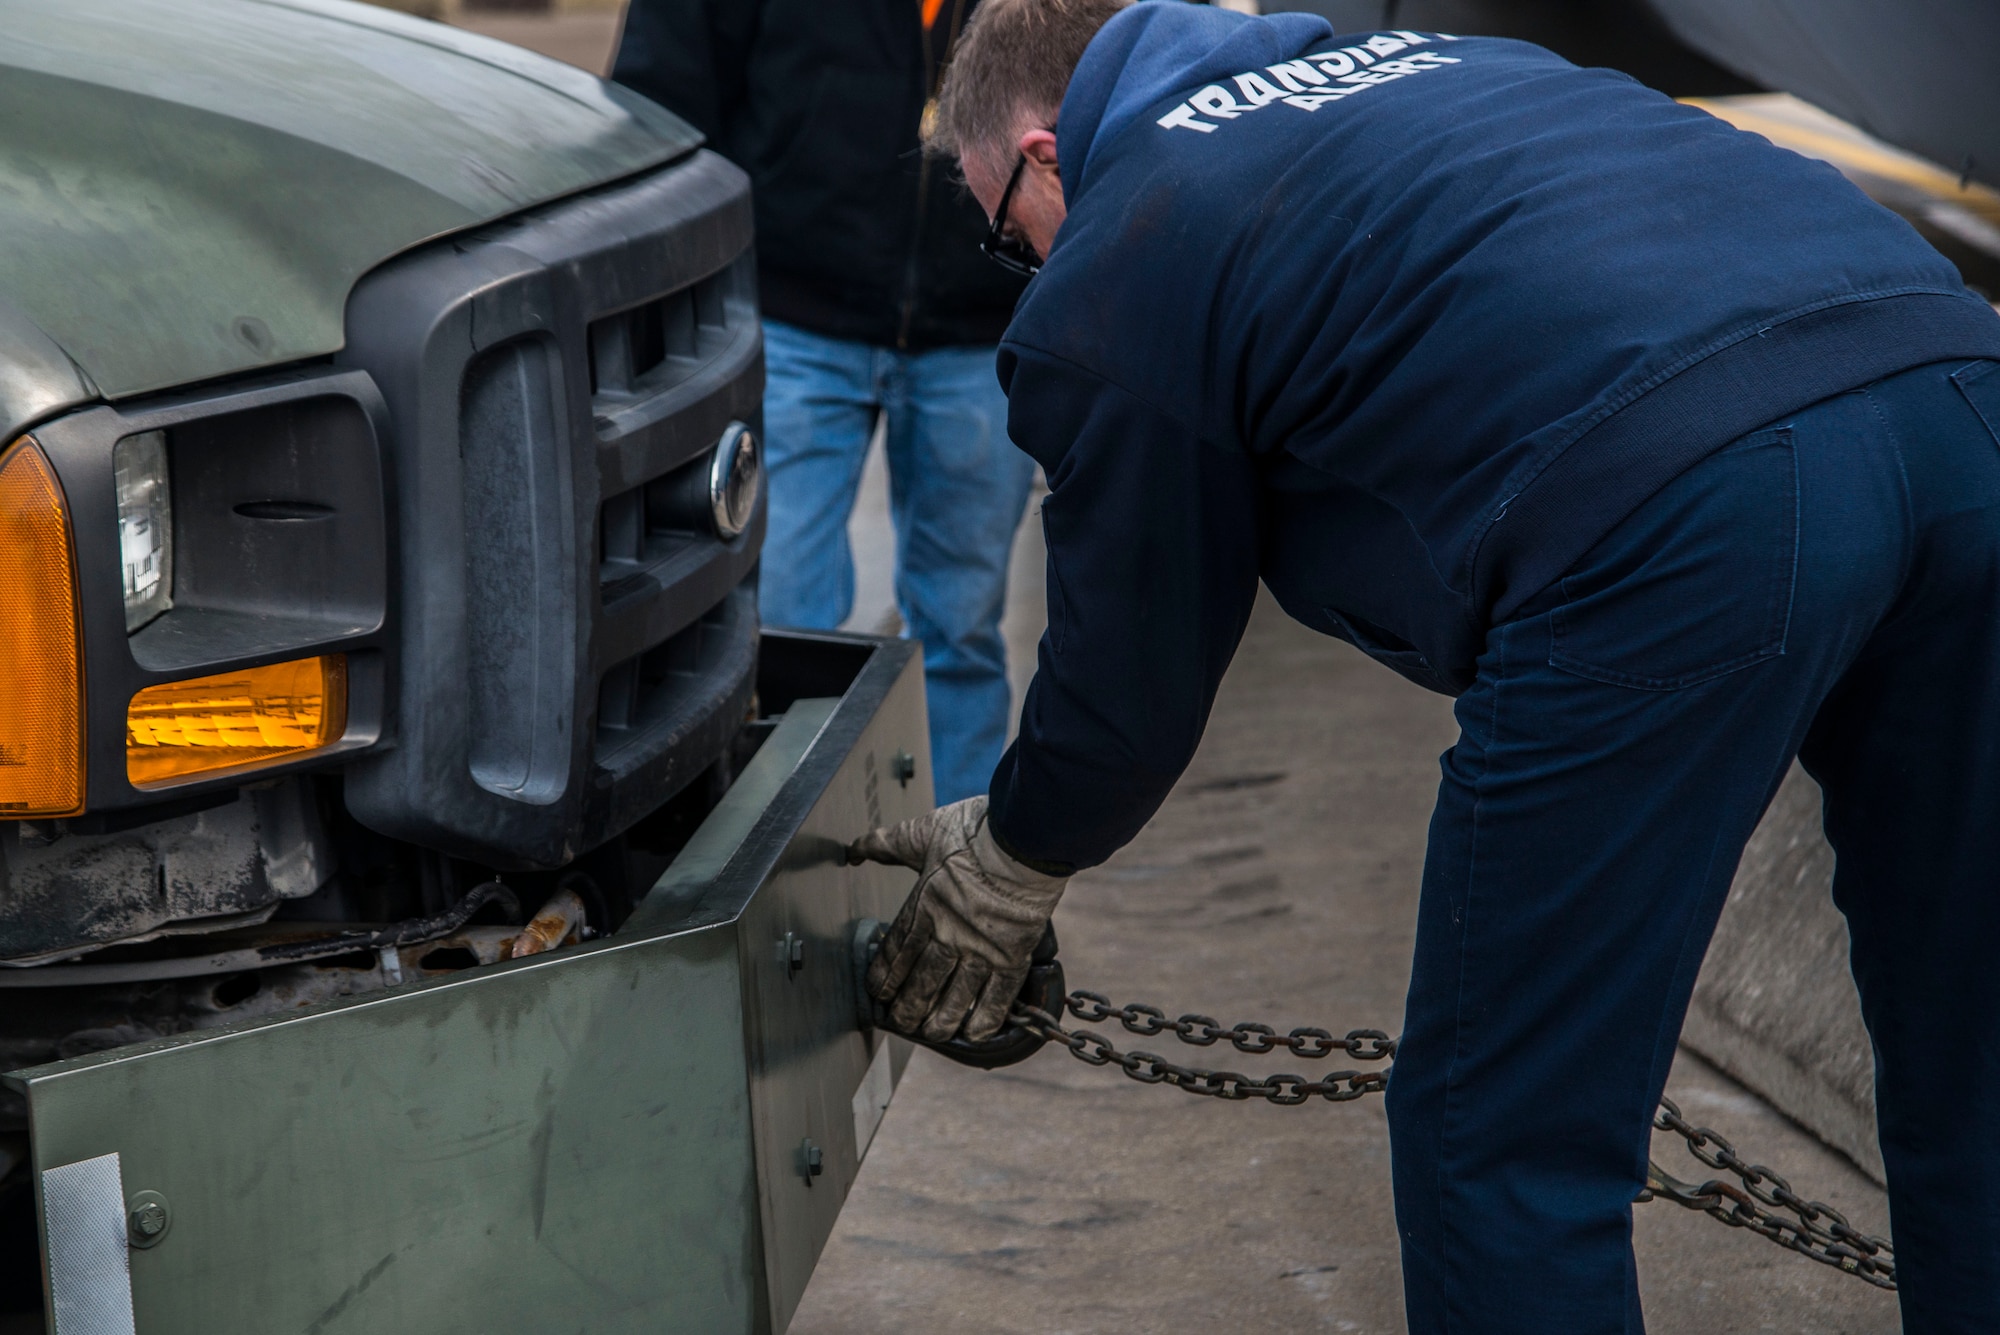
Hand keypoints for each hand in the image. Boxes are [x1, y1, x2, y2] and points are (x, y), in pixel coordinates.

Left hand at [849, 795, 1066, 1041]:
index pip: (898, 951)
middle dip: (908, 1006)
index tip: (878, 992)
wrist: (1024, 839)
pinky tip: (974, 1033)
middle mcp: (948, 933)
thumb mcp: (923, 832)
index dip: (885, 975)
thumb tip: (854, 848)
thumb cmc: (975, 831)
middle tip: (900, 1023)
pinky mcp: (1012, 956)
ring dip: (941, 1019)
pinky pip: (996, 996)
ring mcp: (980, 948)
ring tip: (932, 1033)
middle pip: (922, 980)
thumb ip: (887, 844)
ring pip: (954, 995)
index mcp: (924, 906)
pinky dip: (985, 1017)